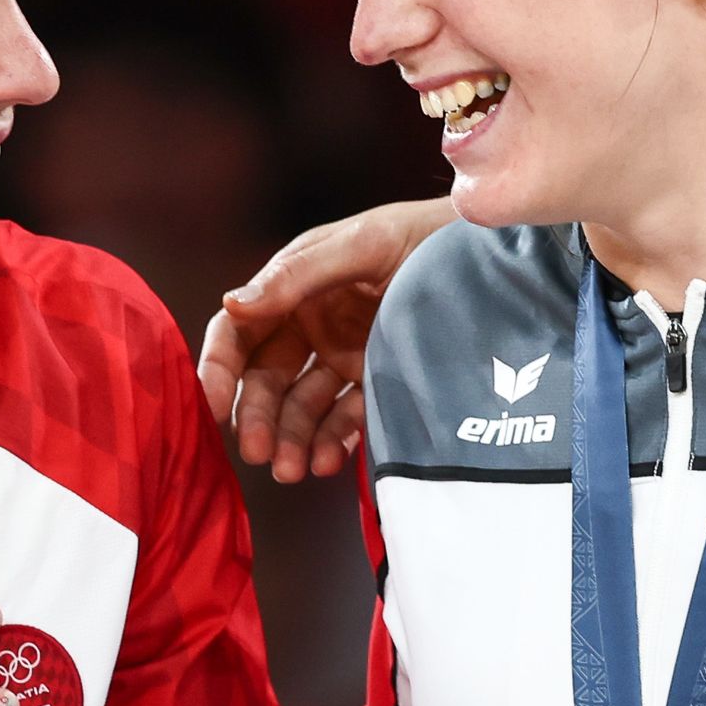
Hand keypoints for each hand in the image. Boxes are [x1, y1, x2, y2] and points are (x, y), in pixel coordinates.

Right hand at [197, 199, 456, 480]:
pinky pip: (346, 419)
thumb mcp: (362, 245)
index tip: (210, 406)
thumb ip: (298, 274)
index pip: (240, 332)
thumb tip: (233, 303)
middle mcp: (312, 325)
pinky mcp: (379, 383)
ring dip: (292, 440)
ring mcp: (344, 357)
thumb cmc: (424, 235)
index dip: (220, 369)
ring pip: (302, 408)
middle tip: (257, 453)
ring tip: (292, 470)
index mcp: (294, 287)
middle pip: (267, 380)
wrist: (495, 257)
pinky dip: (332, 443)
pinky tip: (327, 462)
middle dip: (258, 417)